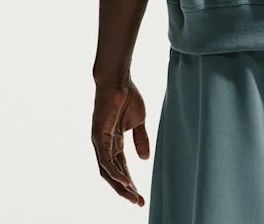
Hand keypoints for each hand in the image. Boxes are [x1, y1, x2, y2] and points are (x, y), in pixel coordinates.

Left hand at [91, 80, 149, 205]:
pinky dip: (116, 172)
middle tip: (138, 202)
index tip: (141, 196)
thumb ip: (140, 140)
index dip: (130, 183)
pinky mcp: (99, 136)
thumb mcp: (139, 122)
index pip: (121, 168)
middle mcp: (105, 145)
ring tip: (134, 196)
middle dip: (125, 190)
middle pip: (113, 174)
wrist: (119, 80)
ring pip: (108, 171)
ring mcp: (100, 142)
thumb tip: (145, 159)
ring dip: (121, 185)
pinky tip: (126, 181)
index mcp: (114, 142)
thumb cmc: (128, 96)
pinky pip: (106, 160)